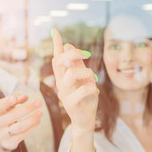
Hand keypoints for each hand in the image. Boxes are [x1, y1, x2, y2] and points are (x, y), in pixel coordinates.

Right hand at [0, 94, 42, 150]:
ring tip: (41, 112)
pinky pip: (23, 135)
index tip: (18, 97)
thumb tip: (25, 97)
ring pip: (19, 127)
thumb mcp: (6, 107)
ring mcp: (2, 135)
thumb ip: (15, 99)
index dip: (7, 102)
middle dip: (28, 108)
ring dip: (32, 119)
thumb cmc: (5, 118)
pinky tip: (38, 120)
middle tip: (39, 102)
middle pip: (13, 115)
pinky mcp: (9, 143)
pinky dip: (32, 127)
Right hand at [51, 29, 97, 151]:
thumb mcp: (85, 79)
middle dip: (73, 53)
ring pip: (70, 74)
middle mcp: (60, 83)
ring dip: (86, 72)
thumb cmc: (86, 99)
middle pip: (59, 61)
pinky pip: (82, 90)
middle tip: (88, 54)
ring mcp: (64, 94)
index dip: (56, 44)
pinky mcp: (70, 104)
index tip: (55, 31)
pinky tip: (96, 91)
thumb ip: (78, 65)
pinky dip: (92, 88)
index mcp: (63, 76)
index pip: (57, 57)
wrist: (86, 120)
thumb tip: (71, 46)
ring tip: (94, 79)